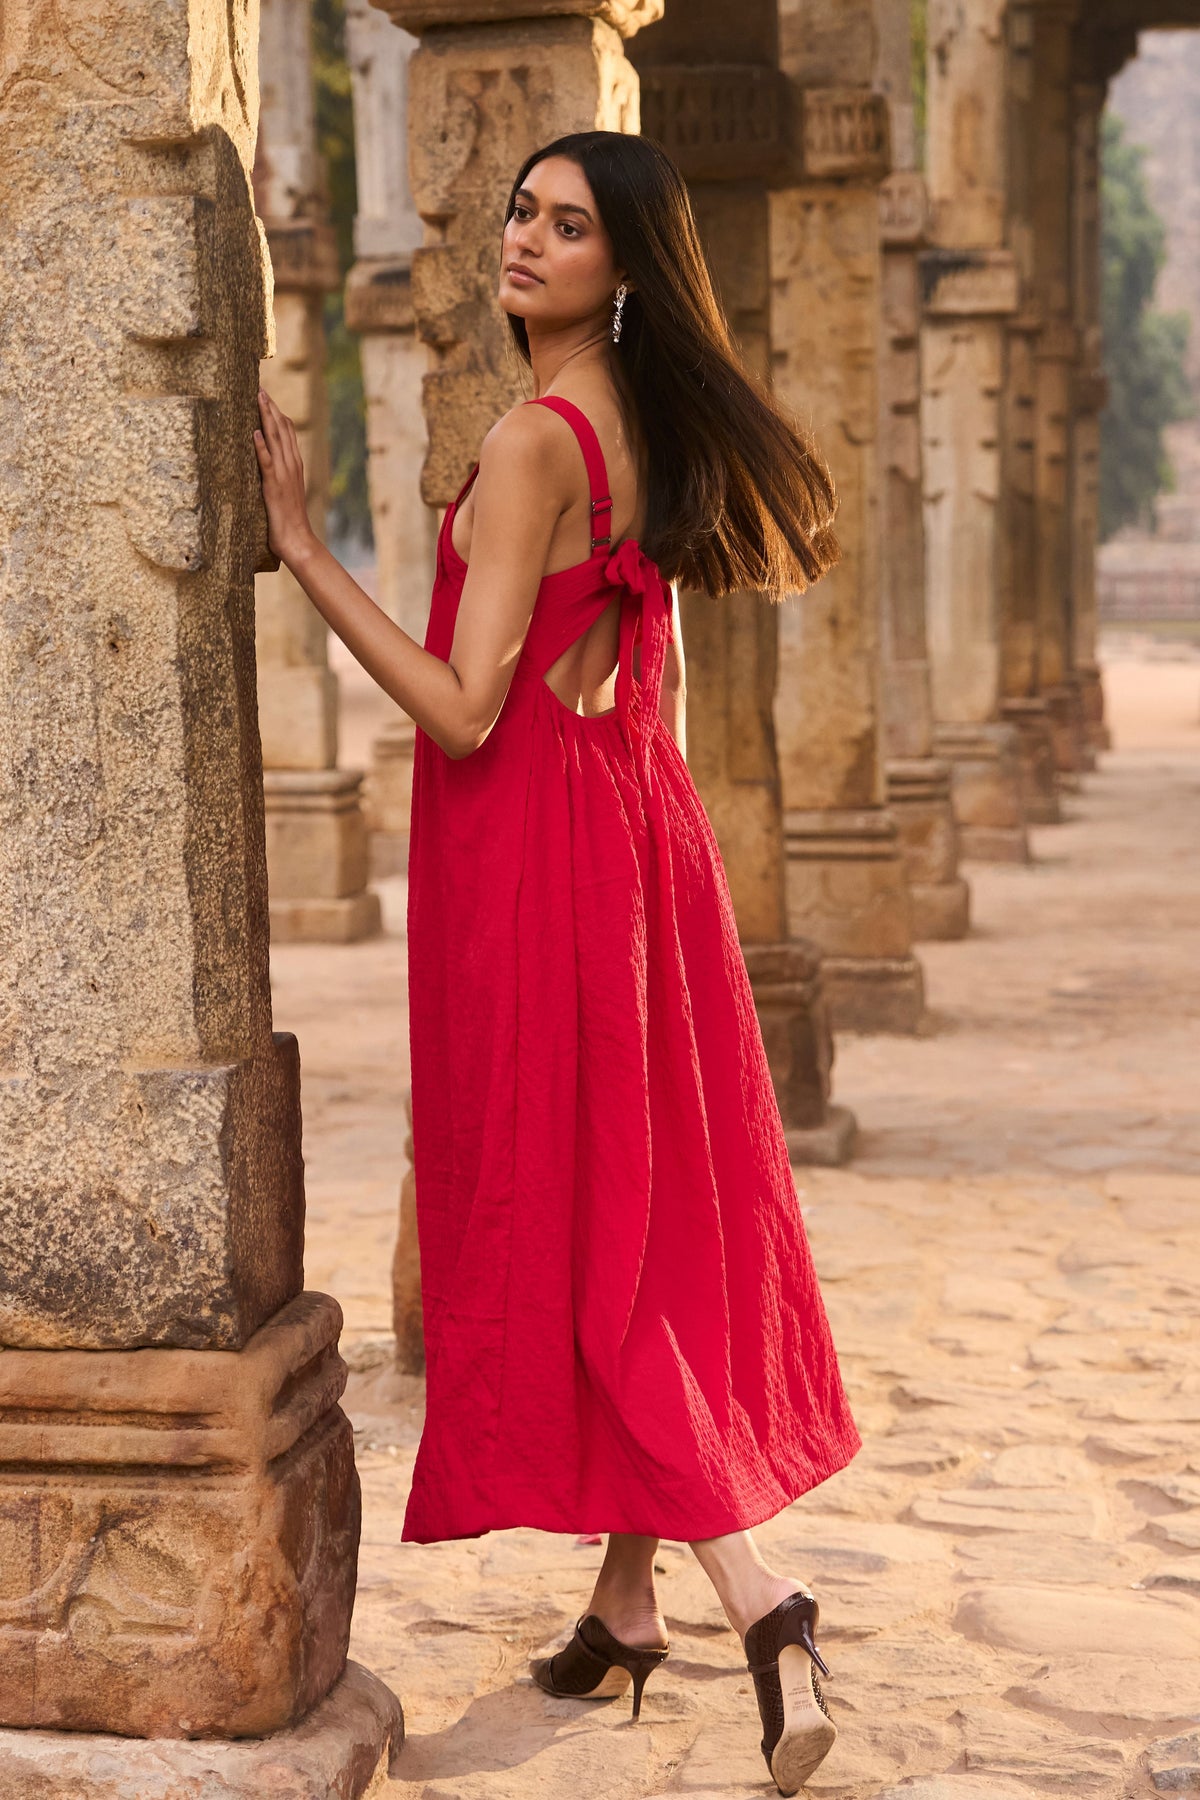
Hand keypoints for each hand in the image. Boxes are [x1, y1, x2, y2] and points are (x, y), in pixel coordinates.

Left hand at [254, 388, 315, 564]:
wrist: (298, 540)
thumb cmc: (289, 521)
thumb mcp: (284, 492)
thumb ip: (279, 477)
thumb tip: (269, 468)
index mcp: (295, 465)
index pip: (288, 432)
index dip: (277, 413)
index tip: (268, 397)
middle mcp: (291, 465)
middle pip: (282, 429)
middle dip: (271, 407)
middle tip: (260, 388)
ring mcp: (283, 475)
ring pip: (276, 439)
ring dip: (266, 417)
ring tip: (258, 398)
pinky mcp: (274, 486)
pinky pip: (267, 462)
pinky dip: (261, 446)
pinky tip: (255, 432)